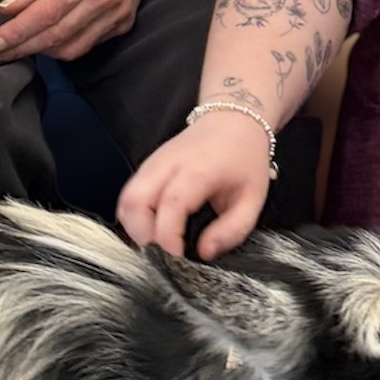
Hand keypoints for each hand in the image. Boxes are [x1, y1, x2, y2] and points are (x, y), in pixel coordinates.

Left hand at [0, 0, 196, 62]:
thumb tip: (7, 10)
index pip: (43, 15)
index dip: (16, 34)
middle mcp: (102, 1)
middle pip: (55, 37)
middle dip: (22, 48)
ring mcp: (116, 16)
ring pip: (71, 49)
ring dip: (42, 51)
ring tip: (21, 45)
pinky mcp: (123, 24)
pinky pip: (88, 45)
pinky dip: (65, 46)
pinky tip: (50, 38)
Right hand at [117, 112, 271, 259]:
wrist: (232, 119)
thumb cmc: (245, 160)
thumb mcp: (253, 198)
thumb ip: (232, 230)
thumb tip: (203, 253)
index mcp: (199, 169)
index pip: (171, 204)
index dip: (167, 238)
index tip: (176, 261)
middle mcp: (169, 163)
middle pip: (134, 200)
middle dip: (141, 235)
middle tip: (161, 256)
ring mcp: (153, 161)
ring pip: (126, 197)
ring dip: (135, 227)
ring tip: (157, 245)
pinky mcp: (147, 165)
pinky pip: (130, 193)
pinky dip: (135, 216)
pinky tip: (153, 229)